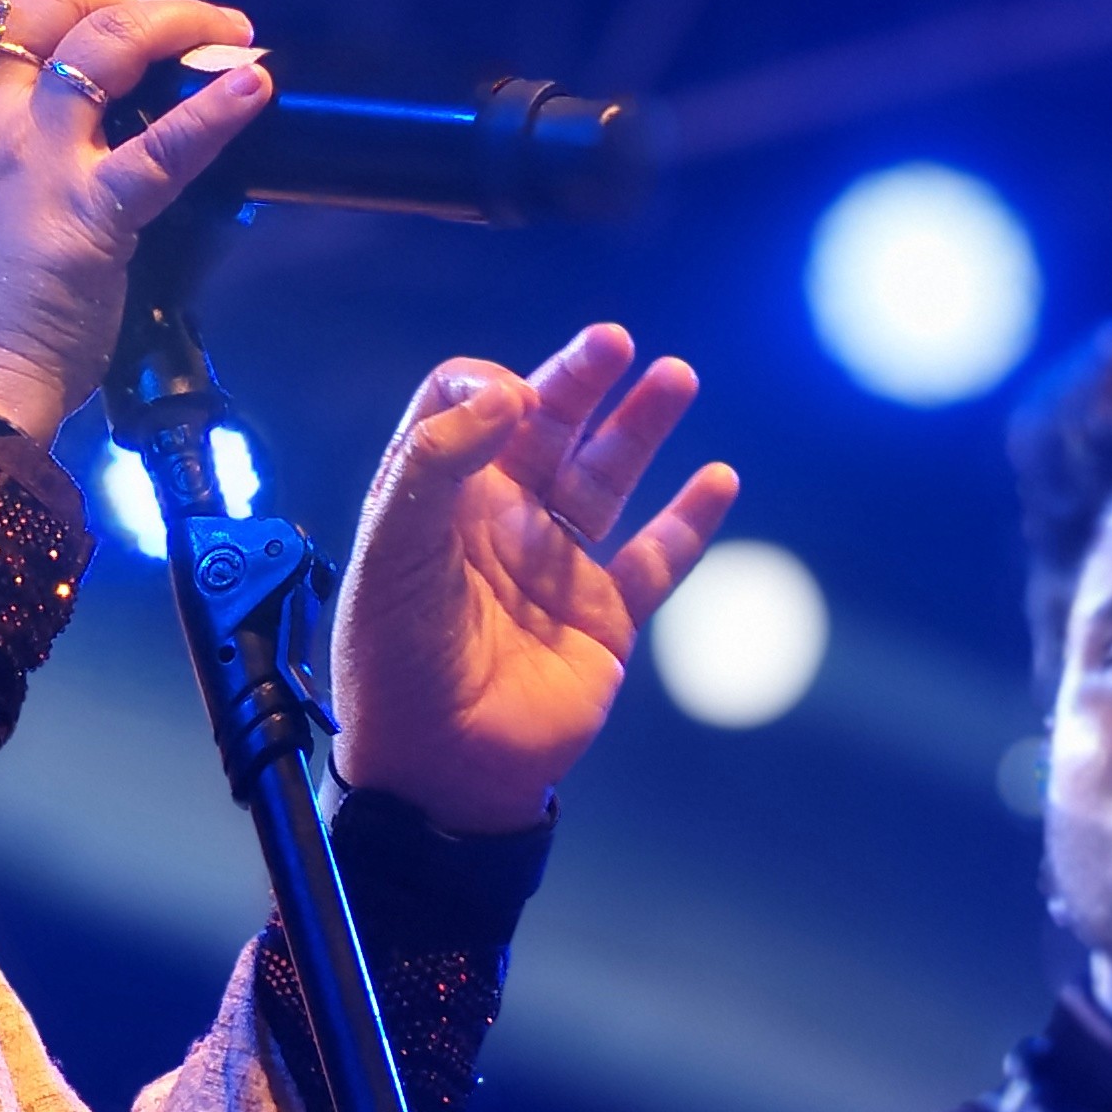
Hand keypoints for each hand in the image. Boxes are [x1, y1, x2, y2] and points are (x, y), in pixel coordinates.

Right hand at [0, 0, 271, 442]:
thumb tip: (33, 148)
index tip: (60, 11)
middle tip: (153, 25)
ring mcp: (34, 159)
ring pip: (110, 40)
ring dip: (178, 21)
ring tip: (226, 32)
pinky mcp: (93, 213)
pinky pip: (166, 147)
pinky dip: (217, 110)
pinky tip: (254, 88)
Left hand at [332, 324, 737, 830]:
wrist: (440, 770)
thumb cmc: (397, 661)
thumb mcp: (394, 551)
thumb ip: (435, 464)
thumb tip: (505, 393)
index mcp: (435, 499)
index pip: (462, 408)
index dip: (486, 388)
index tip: (511, 400)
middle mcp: (496, 522)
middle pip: (543, 427)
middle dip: (577, 380)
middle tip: (612, 341)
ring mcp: (553, 568)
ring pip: (605, 477)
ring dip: (639, 427)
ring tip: (674, 375)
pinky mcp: (603, 619)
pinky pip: (655, 560)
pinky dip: (689, 521)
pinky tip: (718, 478)